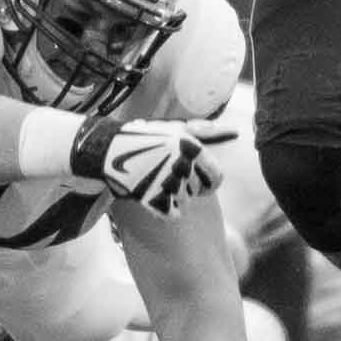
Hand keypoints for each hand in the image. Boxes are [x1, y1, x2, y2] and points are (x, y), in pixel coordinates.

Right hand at [71, 115, 235, 218]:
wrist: (108, 150)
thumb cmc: (145, 137)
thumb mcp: (175, 128)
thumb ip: (205, 131)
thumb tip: (233, 131)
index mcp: (193, 148)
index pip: (217, 178)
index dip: (206, 179)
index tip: (193, 174)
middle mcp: (184, 166)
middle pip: (200, 191)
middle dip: (187, 184)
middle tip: (166, 172)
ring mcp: (170, 185)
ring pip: (185, 202)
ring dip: (173, 194)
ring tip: (154, 177)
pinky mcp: (156, 200)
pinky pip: (172, 212)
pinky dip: (162, 206)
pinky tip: (149, 190)